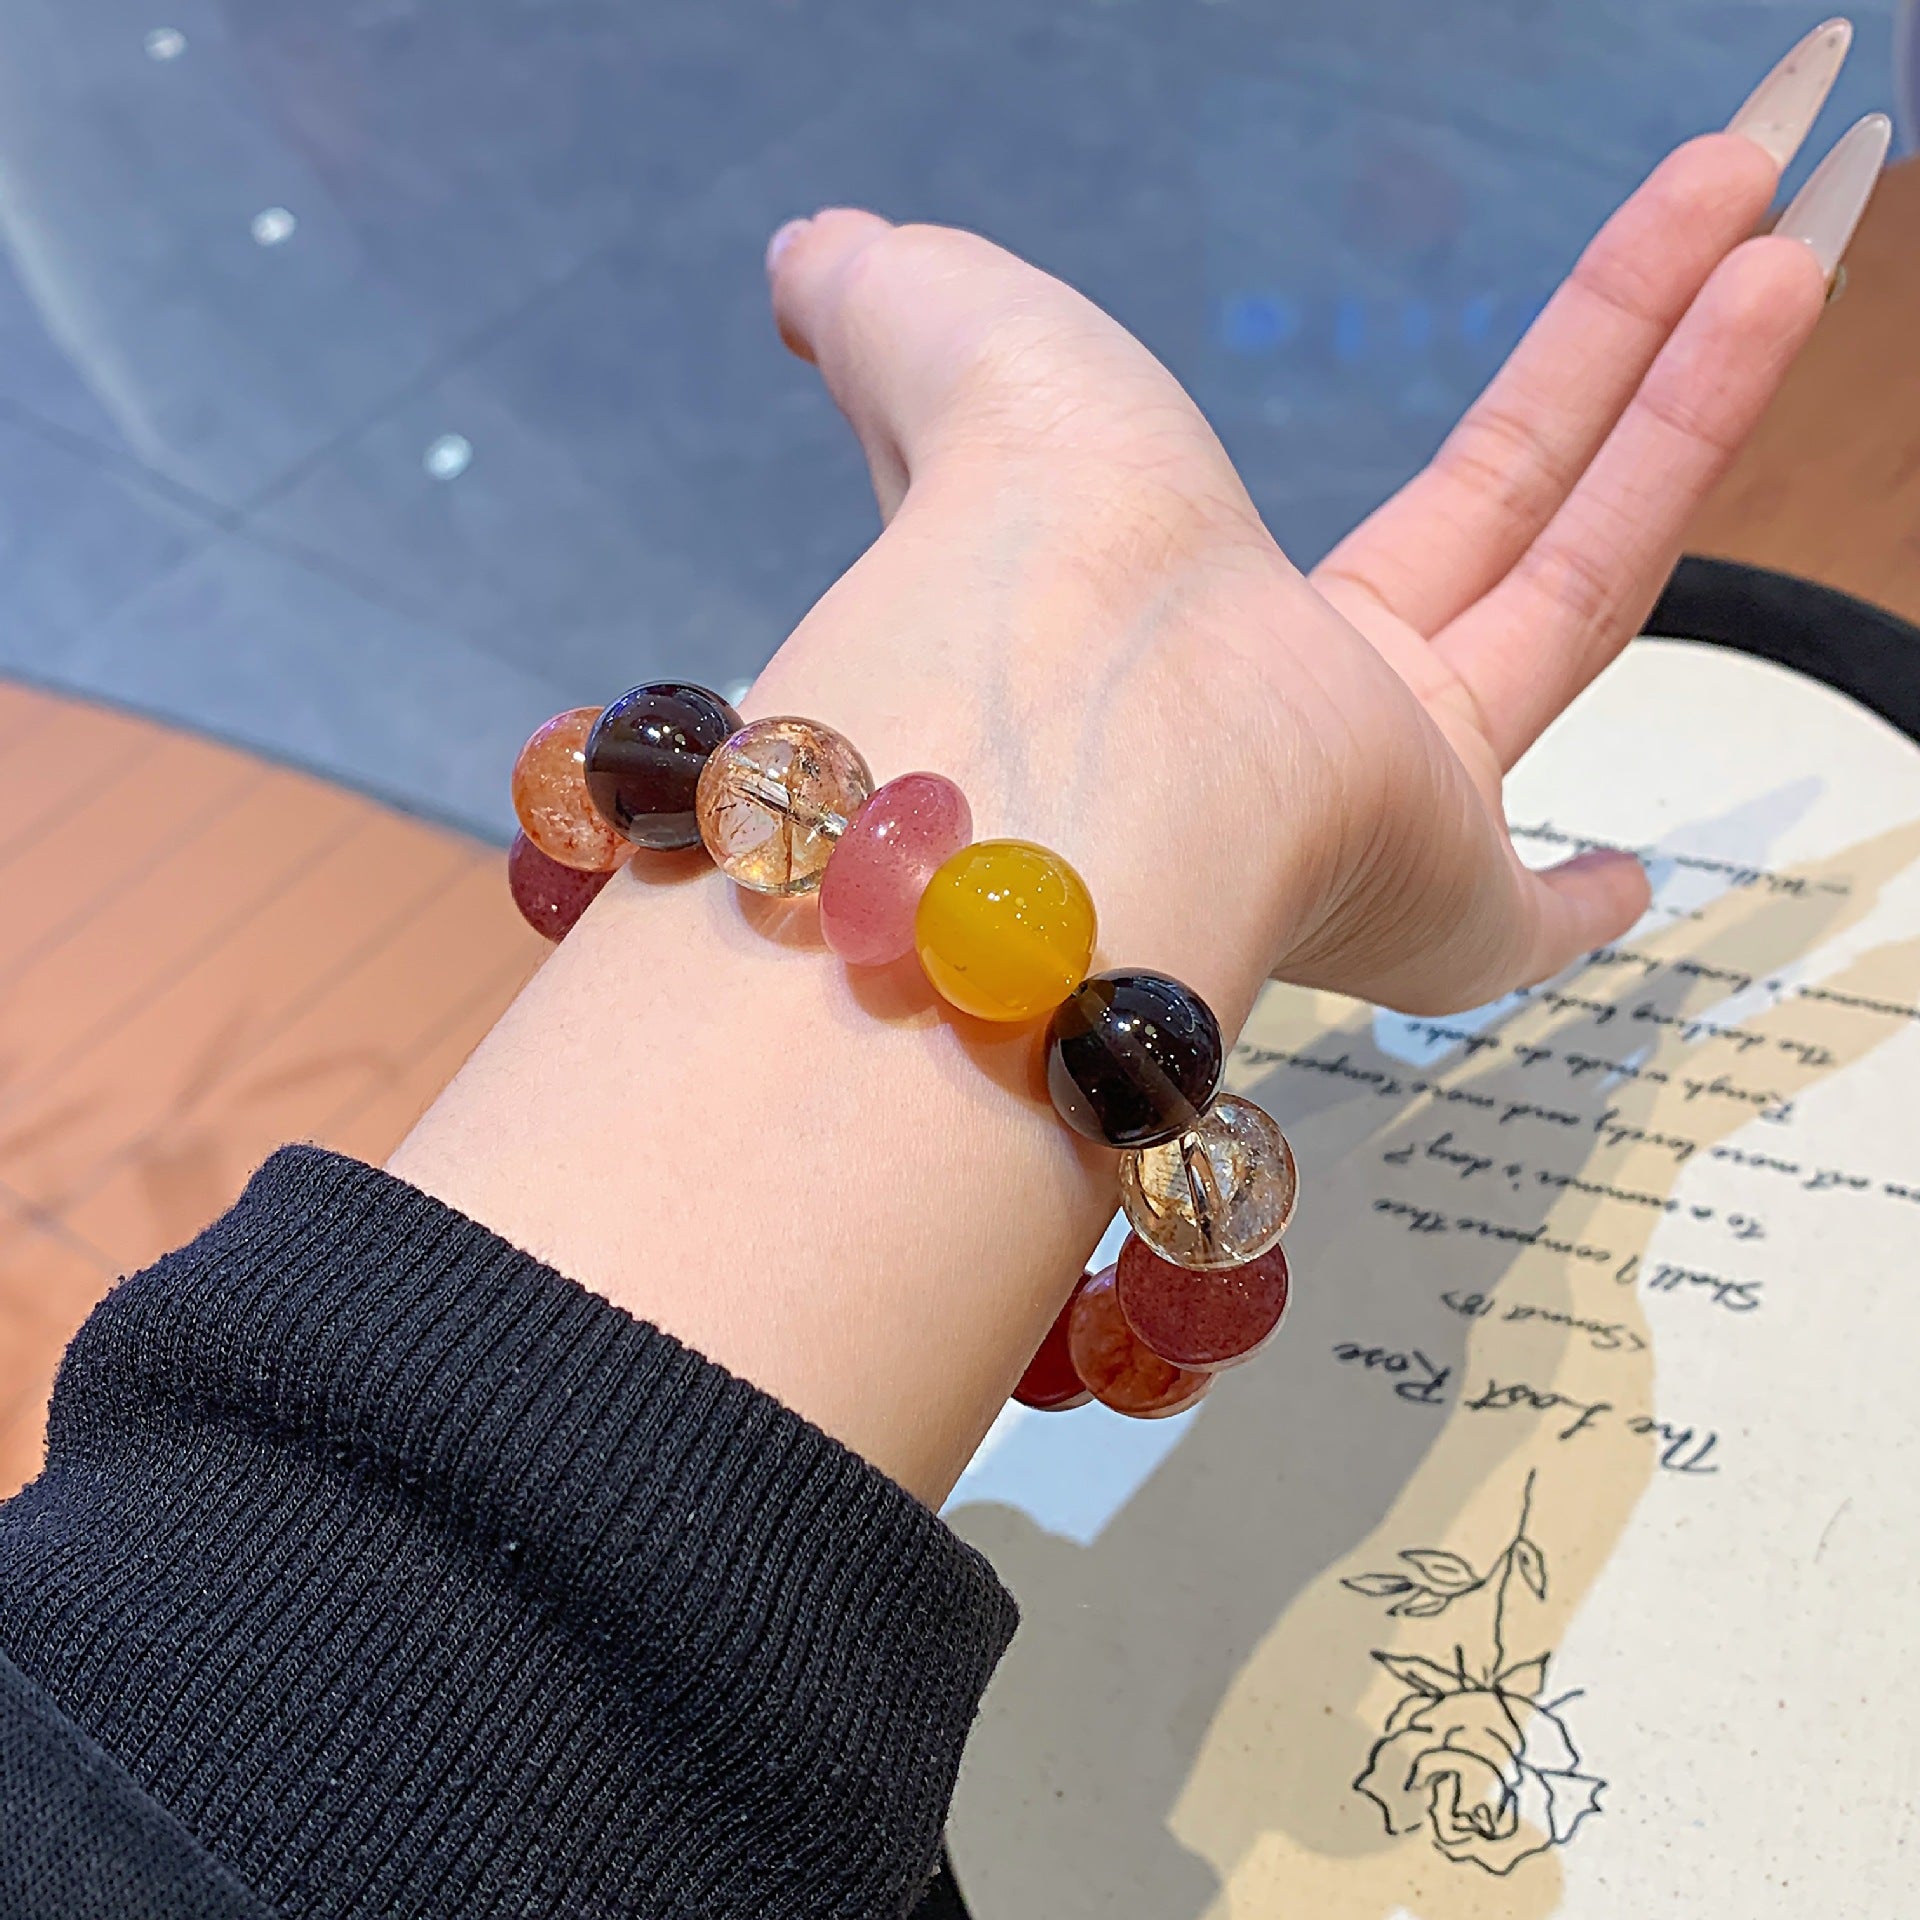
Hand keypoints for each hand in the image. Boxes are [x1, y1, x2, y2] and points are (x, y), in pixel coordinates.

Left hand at [760, 119, 1865, 1022]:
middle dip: (1621, 354)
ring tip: (1794, 262)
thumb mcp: (948, 348)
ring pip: (1580, 590)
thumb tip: (812, 259)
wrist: (1074, 746)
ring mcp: (1379, 796)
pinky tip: (1634, 880)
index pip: (1290, 481)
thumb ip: (888, 306)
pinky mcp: (1432, 909)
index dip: (1357, 440)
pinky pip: (1517, 928)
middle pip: (1505, 503)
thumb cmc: (1022, 546)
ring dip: (1690, 422)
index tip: (1416, 465)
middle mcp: (1295, 700)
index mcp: (1205, 585)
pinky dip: (1576, 908)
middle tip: (1741, 220)